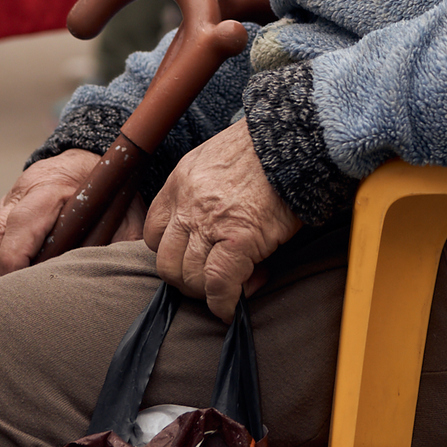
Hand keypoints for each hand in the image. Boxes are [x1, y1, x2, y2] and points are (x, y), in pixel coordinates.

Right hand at [0, 150, 141, 291]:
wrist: (90, 158)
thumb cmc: (109, 189)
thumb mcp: (123, 212)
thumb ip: (120, 242)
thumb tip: (118, 276)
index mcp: (48, 189)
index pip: (21, 227)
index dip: (14, 262)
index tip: (16, 294)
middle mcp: (19, 195)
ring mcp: (5, 203)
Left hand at [144, 120, 300, 318]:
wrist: (293, 138)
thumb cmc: (265, 150)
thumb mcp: (217, 160)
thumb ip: (204, 192)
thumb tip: (215, 228)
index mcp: (179, 182)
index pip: (153, 232)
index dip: (172, 254)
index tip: (192, 260)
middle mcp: (187, 204)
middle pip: (166, 262)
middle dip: (186, 280)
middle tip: (210, 284)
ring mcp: (210, 223)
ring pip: (190, 277)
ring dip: (207, 293)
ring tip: (231, 290)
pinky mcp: (239, 239)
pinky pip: (220, 284)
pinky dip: (224, 304)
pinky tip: (232, 308)